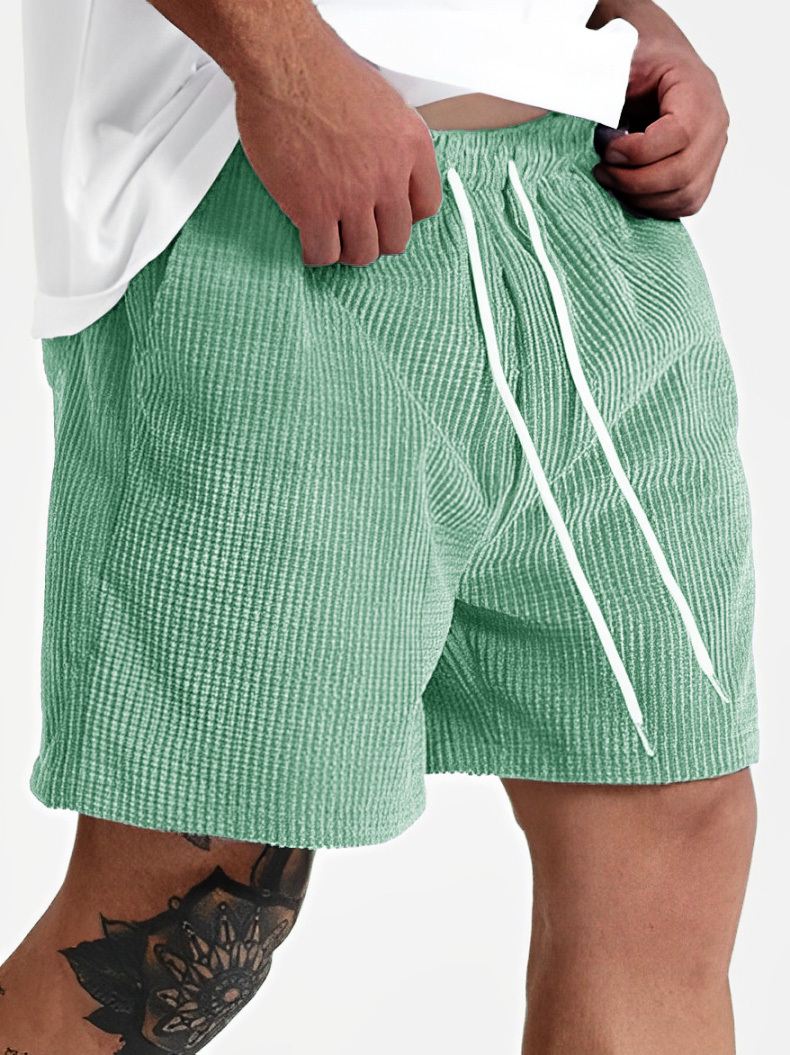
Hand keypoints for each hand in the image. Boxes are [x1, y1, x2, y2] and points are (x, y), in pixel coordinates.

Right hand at [233, 17, 441, 266]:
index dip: (405, 217)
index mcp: (412, 146)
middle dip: (375, 239)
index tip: (387, 216)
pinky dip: (315, 253)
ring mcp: (353, 195)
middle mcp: (389, 175)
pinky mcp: (315, 207)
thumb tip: (385, 164)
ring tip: (332, 237)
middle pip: (395, 239)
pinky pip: (323, 252)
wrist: (285, 62)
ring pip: (361, 253)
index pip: (426, 207)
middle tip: (357, 232)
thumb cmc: (325, 71)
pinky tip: (308, 239)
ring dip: (346, 250)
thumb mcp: (384, 102)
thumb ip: (391, 141)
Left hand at [591, 8, 729, 218]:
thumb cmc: (641, 59)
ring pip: (684, 196)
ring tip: (611, 180)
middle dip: (633, 181)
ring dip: (640, 197)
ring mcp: (712, 153)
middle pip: (682, 173)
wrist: (660, 60)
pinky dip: (652, 205)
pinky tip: (626, 191)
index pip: (680, 136)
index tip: (606, 149)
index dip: (638, 152)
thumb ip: (607, 78)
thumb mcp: (622, 55)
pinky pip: (684, 204)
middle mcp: (714, 125)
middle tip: (601, 171)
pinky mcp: (702, 174)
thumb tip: (574, 101)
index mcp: (698, 92)